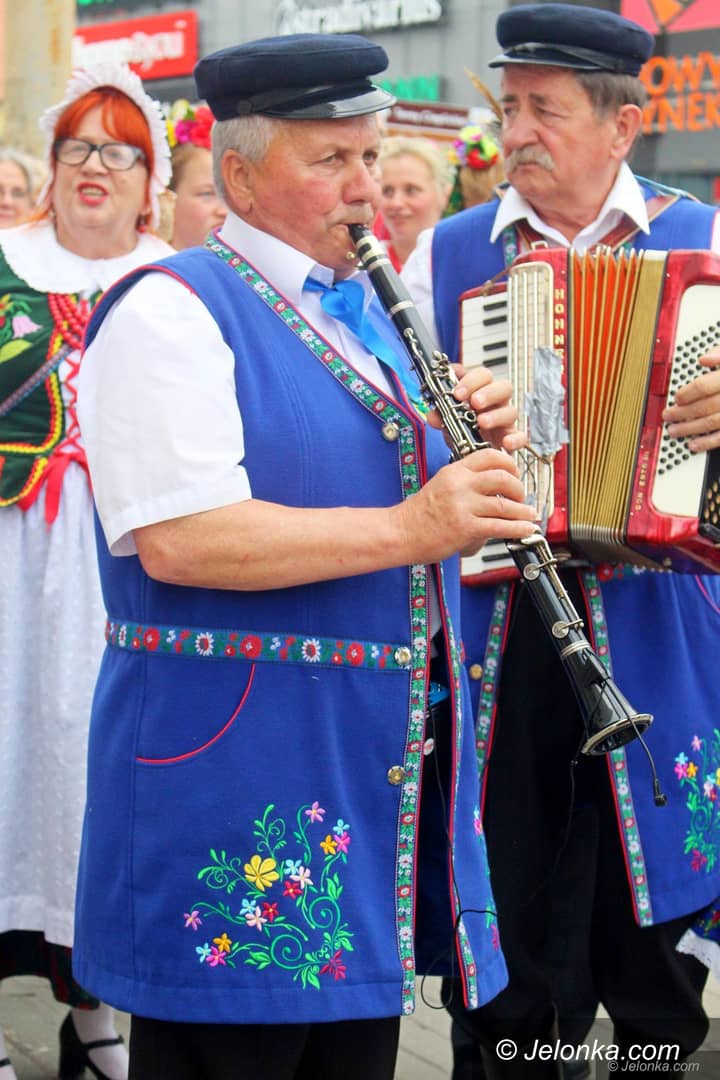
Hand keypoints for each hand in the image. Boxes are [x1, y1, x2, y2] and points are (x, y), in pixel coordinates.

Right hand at [391, 447, 536, 564]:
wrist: (399, 533)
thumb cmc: (417, 515)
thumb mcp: (441, 486)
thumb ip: (465, 485)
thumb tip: (492, 493)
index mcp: (455, 471)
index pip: (490, 456)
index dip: (510, 464)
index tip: (515, 474)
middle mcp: (460, 484)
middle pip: (503, 477)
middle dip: (519, 488)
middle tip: (522, 497)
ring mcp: (463, 506)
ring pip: (505, 504)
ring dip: (523, 511)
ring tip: (529, 515)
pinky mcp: (465, 527)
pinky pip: (500, 526)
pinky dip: (518, 528)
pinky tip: (525, 529)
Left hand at [425, 363, 527, 452]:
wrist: (471, 451)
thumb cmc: (463, 428)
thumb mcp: (448, 421)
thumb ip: (441, 416)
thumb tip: (432, 415)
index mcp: (481, 391)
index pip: (482, 375)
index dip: (471, 380)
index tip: (457, 392)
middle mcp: (496, 402)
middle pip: (503, 387)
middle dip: (488, 393)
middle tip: (474, 402)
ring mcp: (505, 420)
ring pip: (511, 411)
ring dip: (496, 415)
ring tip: (481, 422)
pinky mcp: (511, 438)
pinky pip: (521, 436)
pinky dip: (516, 439)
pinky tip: (506, 443)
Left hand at [662, 347, 719, 451]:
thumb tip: (705, 358)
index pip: (705, 385)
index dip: (687, 392)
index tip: (677, 397)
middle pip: (704, 405)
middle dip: (682, 412)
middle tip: (668, 415)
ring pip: (711, 422)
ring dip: (690, 428)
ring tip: (674, 430)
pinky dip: (708, 442)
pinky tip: (694, 444)